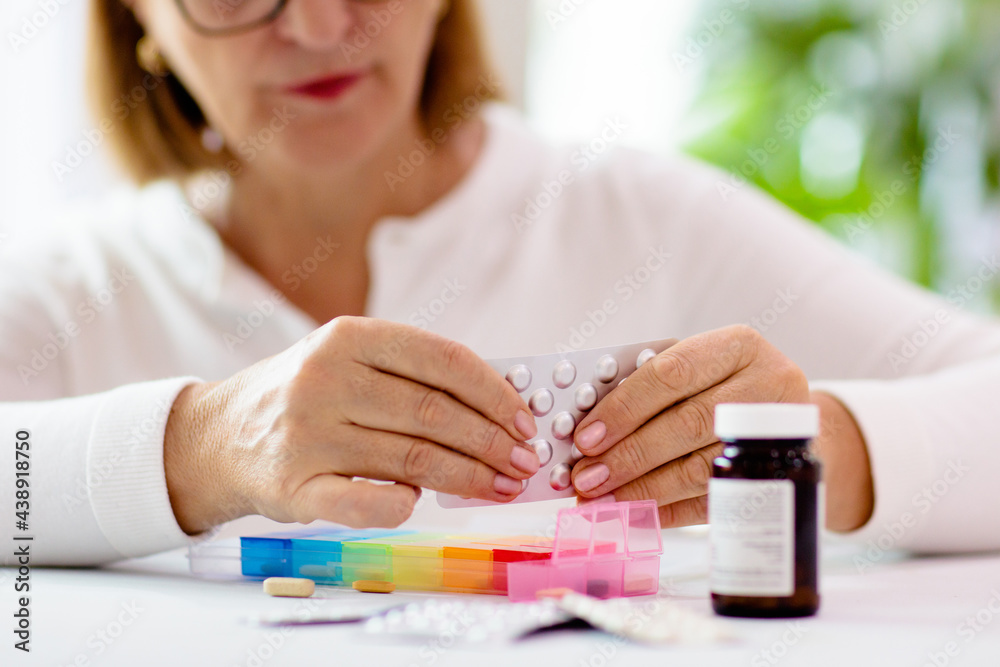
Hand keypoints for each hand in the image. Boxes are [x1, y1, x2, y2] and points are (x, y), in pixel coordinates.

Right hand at [165, 317, 539, 533]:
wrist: (217, 436)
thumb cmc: (303, 396)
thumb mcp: (346, 361)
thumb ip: (410, 374)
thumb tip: (496, 409)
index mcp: (347, 338)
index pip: (442, 360)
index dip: (493, 392)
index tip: (525, 419)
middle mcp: (325, 380)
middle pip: (434, 413)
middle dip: (491, 442)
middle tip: (524, 462)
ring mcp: (308, 435)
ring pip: (413, 460)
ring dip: (468, 477)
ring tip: (500, 485)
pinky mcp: (295, 488)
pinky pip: (370, 503)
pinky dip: (406, 505)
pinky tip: (424, 501)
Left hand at [569, 325, 810, 527]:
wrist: (788, 415)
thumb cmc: (724, 385)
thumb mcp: (696, 367)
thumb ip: (648, 386)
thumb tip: (588, 428)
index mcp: (737, 346)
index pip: (671, 374)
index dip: (624, 408)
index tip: (586, 437)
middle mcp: (766, 385)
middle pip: (687, 424)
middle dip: (629, 454)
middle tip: (588, 477)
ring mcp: (776, 435)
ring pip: (702, 468)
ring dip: (644, 488)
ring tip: (604, 499)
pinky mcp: (774, 478)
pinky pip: (715, 501)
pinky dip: (670, 510)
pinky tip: (636, 514)